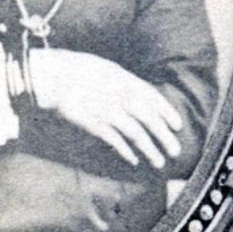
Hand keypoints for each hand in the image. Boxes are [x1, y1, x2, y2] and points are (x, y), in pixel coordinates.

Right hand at [29, 48, 182, 169]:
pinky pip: (115, 141)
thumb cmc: (81, 70)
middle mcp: (121, 96)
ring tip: (159, 162)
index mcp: (125, 80)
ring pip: (136, 134)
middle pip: (149, 119)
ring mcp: (108, 111)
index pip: (153, 98)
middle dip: (165, 137)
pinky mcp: (95, 124)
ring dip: (150, 150)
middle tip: (176, 151)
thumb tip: (143, 96)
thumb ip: (126, 82)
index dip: (167, 113)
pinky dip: (126, 152)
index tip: (178, 126)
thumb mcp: (108, 69)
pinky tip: (133, 160)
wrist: (55, 76)